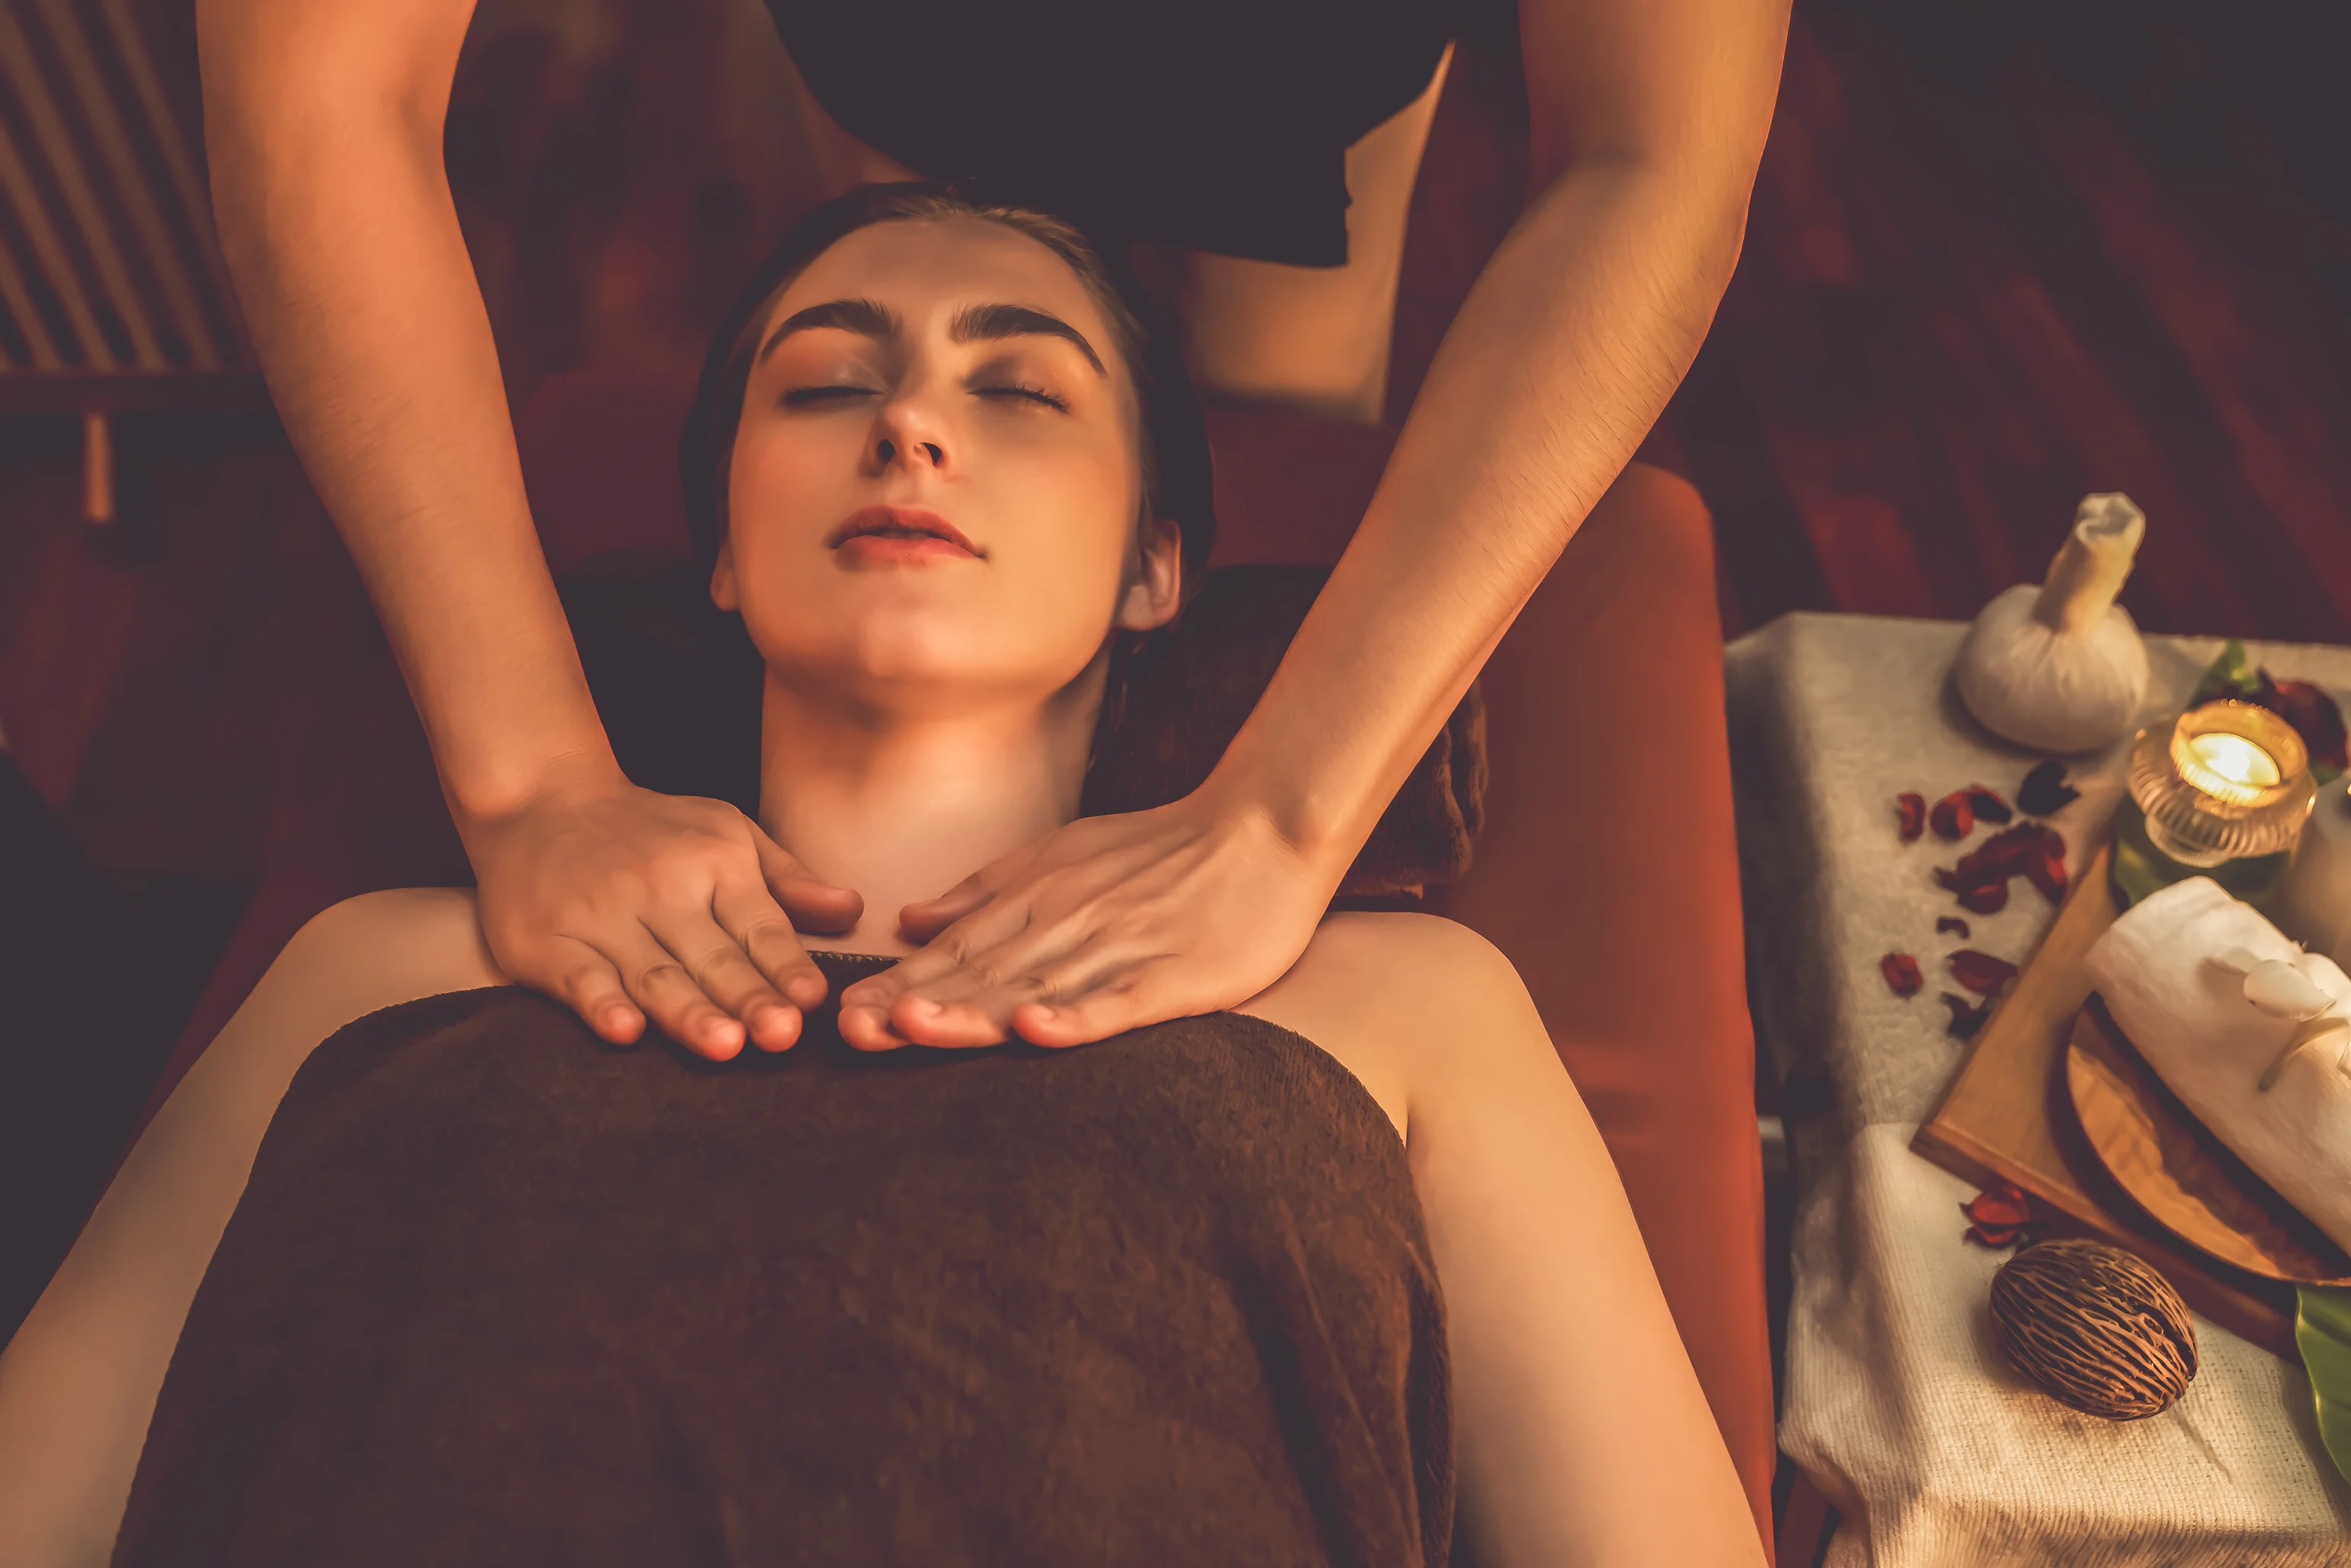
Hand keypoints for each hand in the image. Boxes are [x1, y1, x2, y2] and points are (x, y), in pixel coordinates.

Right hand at [463, 761, 861, 1058]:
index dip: (785, 966)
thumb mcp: (726, 831)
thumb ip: (788, 879)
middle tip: (782, 1036)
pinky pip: (579, 979)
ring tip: (724, 1046)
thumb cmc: (649, 828)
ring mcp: (601, 918)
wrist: (539, 799)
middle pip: (712, 958)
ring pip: (653, 974)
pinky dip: (601, 1005)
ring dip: (688, 1012)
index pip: (758, 927)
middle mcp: (660, 891)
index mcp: (713, 864)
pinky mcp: (547, 943)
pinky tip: (625, 1031)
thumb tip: (852, 912)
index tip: (811, 1001)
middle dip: (749, 998)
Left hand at [835, 788, 1339, 1049]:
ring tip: (911, 1028)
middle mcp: (1067, 926)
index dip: (896, 981)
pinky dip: (1077, 1019)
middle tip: (848, 1032)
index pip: (954, 950)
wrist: (1264, 826)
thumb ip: (986, 891)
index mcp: (1037, 901)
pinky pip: (1118, 1004)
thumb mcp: (1062, 854)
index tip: (840, 1014)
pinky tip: (1037, 1033)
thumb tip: (910, 919)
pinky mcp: (1173, 978)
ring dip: (971, 1012)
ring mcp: (1119, 951)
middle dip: (911, 1004)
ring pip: (1034, 990)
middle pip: (980, 975)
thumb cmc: (1163, 848)